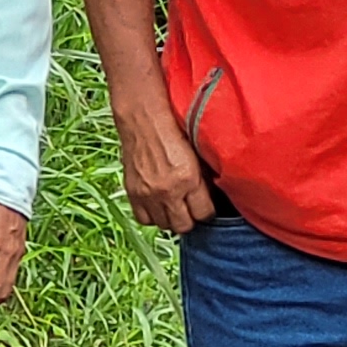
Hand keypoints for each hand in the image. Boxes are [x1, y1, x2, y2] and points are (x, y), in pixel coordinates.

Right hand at [117, 111, 215, 236]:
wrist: (143, 120)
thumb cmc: (173, 131)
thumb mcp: (198, 153)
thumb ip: (205, 178)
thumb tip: (213, 197)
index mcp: (189, 179)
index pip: (204, 214)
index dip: (208, 212)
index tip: (207, 207)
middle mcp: (168, 191)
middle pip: (184, 226)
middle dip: (191, 219)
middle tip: (191, 209)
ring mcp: (148, 194)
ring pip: (165, 225)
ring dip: (172, 218)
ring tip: (175, 205)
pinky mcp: (133, 193)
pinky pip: (145, 220)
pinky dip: (153, 216)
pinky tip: (158, 204)